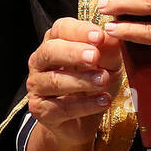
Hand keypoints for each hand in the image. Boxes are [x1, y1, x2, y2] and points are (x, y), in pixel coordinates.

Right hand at [25, 17, 125, 148]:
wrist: (83, 121)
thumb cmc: (94, 85)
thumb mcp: (108, 64)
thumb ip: (109, 50)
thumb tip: (113, 37)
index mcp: (55, 42)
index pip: (62, 29)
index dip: (80, 31)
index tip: (100, 36)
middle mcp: (41, 61)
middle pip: (51, 51)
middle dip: (73, 53)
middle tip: (95, 57)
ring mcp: (37, 86)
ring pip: (55, 80)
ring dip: (82, 80)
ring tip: (104, 80)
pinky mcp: (40, 110)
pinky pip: (60, 107)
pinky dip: (85, 104)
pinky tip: (103, 101)